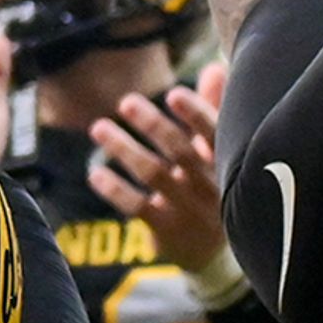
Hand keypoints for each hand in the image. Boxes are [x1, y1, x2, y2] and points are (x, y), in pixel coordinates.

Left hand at [90, 65, 227, 268]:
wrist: (216, 256)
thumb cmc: (215, 188)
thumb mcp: (220, 153)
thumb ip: (215, 110)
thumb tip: (216, 66)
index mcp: (227, 161)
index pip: (214, 135)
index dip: (196, 115)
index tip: (174, 94)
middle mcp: (211, 186)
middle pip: (181, 152)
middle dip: (153, 126)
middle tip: (126, 102)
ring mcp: (189, 211)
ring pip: (154, 176)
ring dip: (124, 149)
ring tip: (98, 127)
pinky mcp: (166, 231)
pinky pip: (138, 207)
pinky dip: (116, 190)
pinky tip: (95, 173)